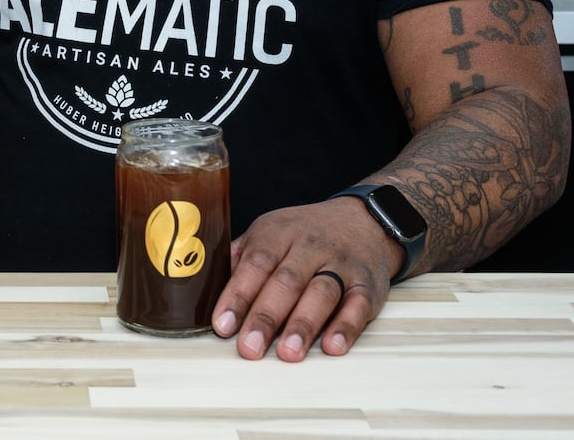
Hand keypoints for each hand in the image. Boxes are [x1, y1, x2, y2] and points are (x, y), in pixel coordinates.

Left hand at [211, 197, 404, 361]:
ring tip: (287, 353)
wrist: (363, 220)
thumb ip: (240, 257)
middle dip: (265, 317)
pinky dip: (346, 327)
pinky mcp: (368, 285)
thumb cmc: (304, 233)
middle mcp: (309, 247)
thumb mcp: (269, 231)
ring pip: (321, 294)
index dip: (237, 295)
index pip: (254, 264)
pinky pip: (358, 305)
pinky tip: (333, 346)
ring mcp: (341, 264)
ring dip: (303, 325)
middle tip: (249, 347)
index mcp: (277, 232)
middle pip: (285, 282)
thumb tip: (206, 284)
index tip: (222, 325)